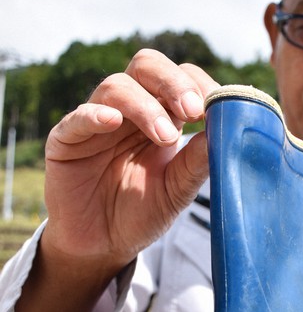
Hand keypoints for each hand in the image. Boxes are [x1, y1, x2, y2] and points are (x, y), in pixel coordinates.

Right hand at [43, 50, 218, 272]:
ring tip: (165, 137)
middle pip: (147, 66)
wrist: (103, 246)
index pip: (181, 77)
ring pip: (116, 86)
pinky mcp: (67, 141)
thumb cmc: (142, 213)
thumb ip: (198, 161)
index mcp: (162, 114)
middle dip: (173, 83)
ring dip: (145, 106)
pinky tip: (112, 121)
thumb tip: (227, 131)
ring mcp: (97, 122)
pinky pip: (77, 118)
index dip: (198, 85)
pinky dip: (95, 114)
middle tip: (192, 110)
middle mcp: (129, 110)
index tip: (216, 106)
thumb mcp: (178, 189)